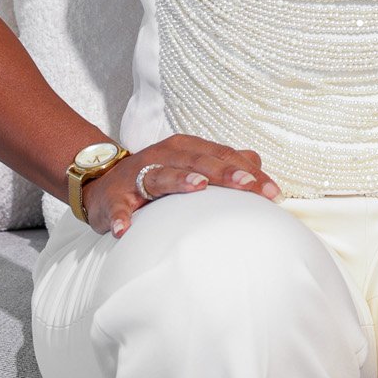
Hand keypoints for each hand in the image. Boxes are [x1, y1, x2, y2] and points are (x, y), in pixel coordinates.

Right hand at [82, 136, 282, 237]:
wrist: (105, 183)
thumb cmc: (157, 175)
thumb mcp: (190, 164)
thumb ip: (223, 163)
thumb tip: (257, 163)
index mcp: (186, 148)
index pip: (223, 156)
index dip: (248, 172)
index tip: (272, 192)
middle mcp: (165, 155)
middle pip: (199, 160)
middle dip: (225, 172)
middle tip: (248, 186)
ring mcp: (139, 174)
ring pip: (161, 174)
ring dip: (179, 180)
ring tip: (198, 187)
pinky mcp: (115, 197)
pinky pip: (118, 207)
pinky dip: (121, 217)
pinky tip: (125, 229)